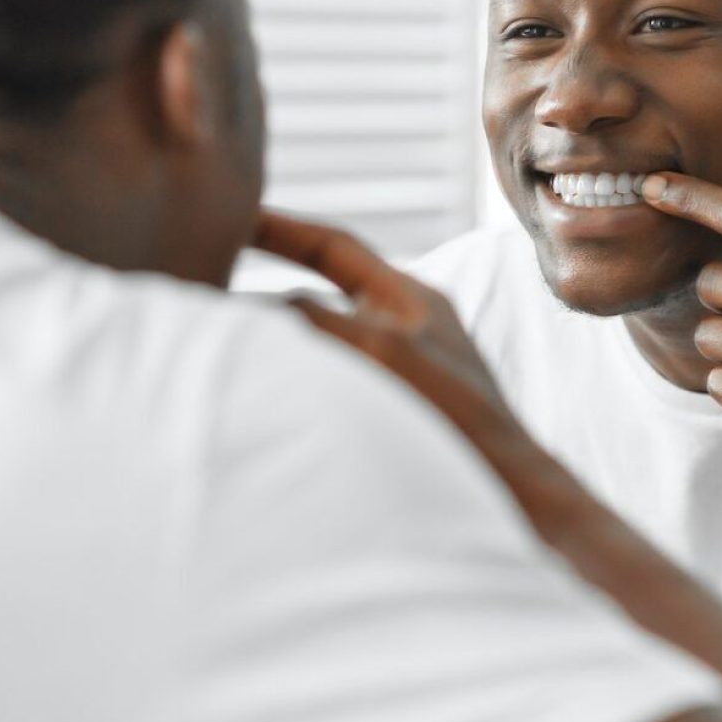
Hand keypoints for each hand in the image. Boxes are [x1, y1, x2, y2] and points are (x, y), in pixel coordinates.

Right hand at [252, 212, 587, 539]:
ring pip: (318, 349)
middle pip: (319, 297)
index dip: (281, 228)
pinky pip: (325, 391)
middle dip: (267, 298)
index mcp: (410, 298)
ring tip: (225, 357)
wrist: (514, 506)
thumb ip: (314, 318)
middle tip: (207, 297)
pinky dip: (293, 390)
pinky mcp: (389, 422)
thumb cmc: (457, 420)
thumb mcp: (379, 349)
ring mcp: (397, 378)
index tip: (231, 215)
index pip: (334, 246)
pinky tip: (262, 408)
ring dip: (279, 350)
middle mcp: (402, 331)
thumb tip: (252, 311)